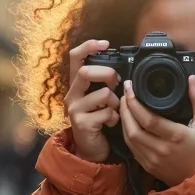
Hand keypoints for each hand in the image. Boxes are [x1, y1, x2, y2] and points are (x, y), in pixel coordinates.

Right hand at [64, 39, 121, 162]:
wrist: (91, 150)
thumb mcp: (100, 99)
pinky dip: (114, 117)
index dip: (89, 46)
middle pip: (85, 71)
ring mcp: (75, 110)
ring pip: (102, 94)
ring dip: (115, 101)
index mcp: (77, 85)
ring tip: (115, 110)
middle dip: (107, 74)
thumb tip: (122, 73)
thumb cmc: (98, 121)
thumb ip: (105, 84)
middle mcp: (72, 95)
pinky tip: (112, 123)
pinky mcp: (82, 124)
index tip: (105, 44)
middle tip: (116, 84)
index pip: (75, 57)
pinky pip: (105, 113)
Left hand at [119, 76, 194, 186]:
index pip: (148, 119)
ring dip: (124, 120)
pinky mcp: (147, 165)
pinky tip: (128, 122)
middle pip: (133, 128)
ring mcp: (151, 159)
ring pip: (129, 138)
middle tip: (125, 93)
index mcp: (175, 136)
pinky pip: (131, 148)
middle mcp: (161, 149)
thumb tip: (192, 80)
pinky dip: (127, 133)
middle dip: (125, 109)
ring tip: (125, 105)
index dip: (135, 103)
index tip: (130, 88)